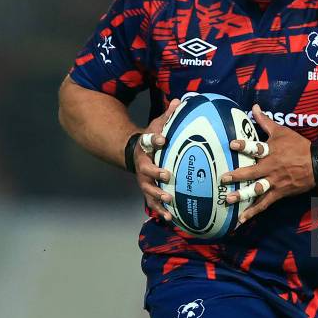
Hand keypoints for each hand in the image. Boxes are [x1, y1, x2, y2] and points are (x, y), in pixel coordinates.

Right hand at [134, 98, 180, 220]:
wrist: (137, 155)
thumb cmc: (152, 140)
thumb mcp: (157, 126)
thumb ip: (168, 116)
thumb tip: (180, 99)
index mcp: (146, 148)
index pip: (148, 141)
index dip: (154, 139)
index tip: (161, 138)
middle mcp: (143, 166)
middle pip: (146, 171)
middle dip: (156, 174)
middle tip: (167, 175)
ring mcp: (144, 181)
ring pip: (149, 190)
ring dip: (158, 196)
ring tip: (169, 200)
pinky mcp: (148, 192)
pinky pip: (153, 203)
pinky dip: (160, 211)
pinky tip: (169, 218)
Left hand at [221, 104, 315, 222]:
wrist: (317, 164)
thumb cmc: (298, 146)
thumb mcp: (282, 132)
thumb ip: (265, 121)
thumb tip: (254, 106)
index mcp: (271, 152)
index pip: (256, 148)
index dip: (245, 145)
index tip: (232, 144)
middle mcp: (270, 168)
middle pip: (252, 172)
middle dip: (237, 175)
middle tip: (222, 178)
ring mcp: (274, 182)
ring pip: (256, 190)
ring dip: (242, 195)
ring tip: (227, 200)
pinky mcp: (278, 194)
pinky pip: (264, 204)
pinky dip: (252, 212)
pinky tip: (241, 220)